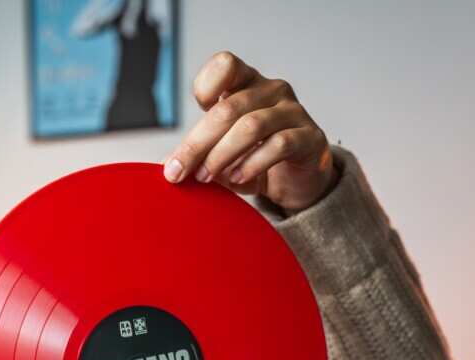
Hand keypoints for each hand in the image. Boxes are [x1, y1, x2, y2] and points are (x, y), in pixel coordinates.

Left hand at [163, 51, 337, 212]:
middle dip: (197, 143)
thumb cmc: (255, 156)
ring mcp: (293, 111)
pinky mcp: (309, 137)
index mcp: (246, 84)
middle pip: (228, 108)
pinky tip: (238, 179)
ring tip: (206, 177)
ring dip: (221, 155)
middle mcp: (271, 90)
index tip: (194, 113)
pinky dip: (252, 164)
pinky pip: (278, 145)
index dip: (206, 85)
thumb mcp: (221, 151)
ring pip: (251, 126)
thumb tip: (165, 165)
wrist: (297, 179)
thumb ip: (197, 153)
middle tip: (179, 171)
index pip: (225, 65)